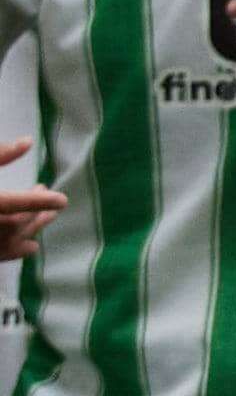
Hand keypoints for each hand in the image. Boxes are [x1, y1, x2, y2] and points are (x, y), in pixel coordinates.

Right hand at [0, 139, 59, 264]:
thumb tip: (29, 142)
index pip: (23, 203)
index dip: (44, 200)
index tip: (62, 199)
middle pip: (24, 220)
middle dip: (37, 206)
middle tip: (40, 188)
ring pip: (22, 238)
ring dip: (35, 225)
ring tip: (45, 215)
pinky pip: (12, 254)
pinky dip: (23, 246)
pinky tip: (31, 244)